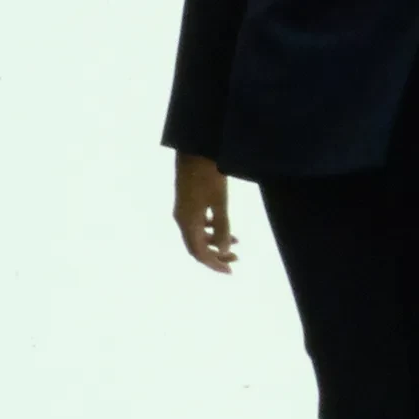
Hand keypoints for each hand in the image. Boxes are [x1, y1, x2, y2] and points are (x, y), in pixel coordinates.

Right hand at [173, 152, 238, 272]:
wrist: (194, 148)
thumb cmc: (209, 174)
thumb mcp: (220, 201)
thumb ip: (222, 227)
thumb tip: (224, 251)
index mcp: (187, 221)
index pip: (199, 252)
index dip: (214, 264)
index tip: (231, 270)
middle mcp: (182, 218)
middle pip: (197, 246)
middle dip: (216, 256)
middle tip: (236, 260)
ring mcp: (183, 209)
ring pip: (197, 235)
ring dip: (215, 242)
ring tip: (236, 244)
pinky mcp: (187, 201)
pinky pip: (197, 223)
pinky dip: (211, 229)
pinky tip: (224, 227)